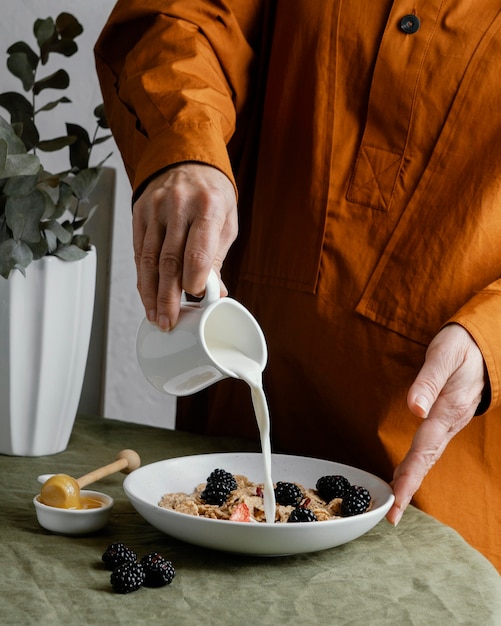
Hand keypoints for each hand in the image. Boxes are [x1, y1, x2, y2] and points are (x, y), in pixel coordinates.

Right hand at [132, 163, 237, 328]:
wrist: (185, 160)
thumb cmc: (211, 195)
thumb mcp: (225, 220)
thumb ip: (216, 256)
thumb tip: (215, 293)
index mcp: (207, 207)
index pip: (197, 250)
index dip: (194, 279)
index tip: (195, 299)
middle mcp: (178, 206)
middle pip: (169, 260)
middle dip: (168, 296)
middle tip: (169, 321)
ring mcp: (154, 209)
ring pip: (148, 259)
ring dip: (151, 293)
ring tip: (156, 316)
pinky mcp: (139, 214)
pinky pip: (138, 252)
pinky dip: (142, 278)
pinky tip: (147, 296)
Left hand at [387, 323, 485, 525]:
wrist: (486, 345)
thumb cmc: (462, 348)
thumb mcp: (444, 356)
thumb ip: (428, 381)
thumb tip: (414, 409)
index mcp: (447, 410)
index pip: (424, 450)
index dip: (410, 477)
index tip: (397, 500)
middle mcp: (450, 423)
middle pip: (426, 461)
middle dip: (408, 489)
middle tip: (392, 517)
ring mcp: (450, 423)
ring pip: (428, 457)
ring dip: (411, 479)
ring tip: (394, 502)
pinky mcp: (447, 419)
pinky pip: (430, 447)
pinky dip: (417, 464)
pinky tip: (406, 472)